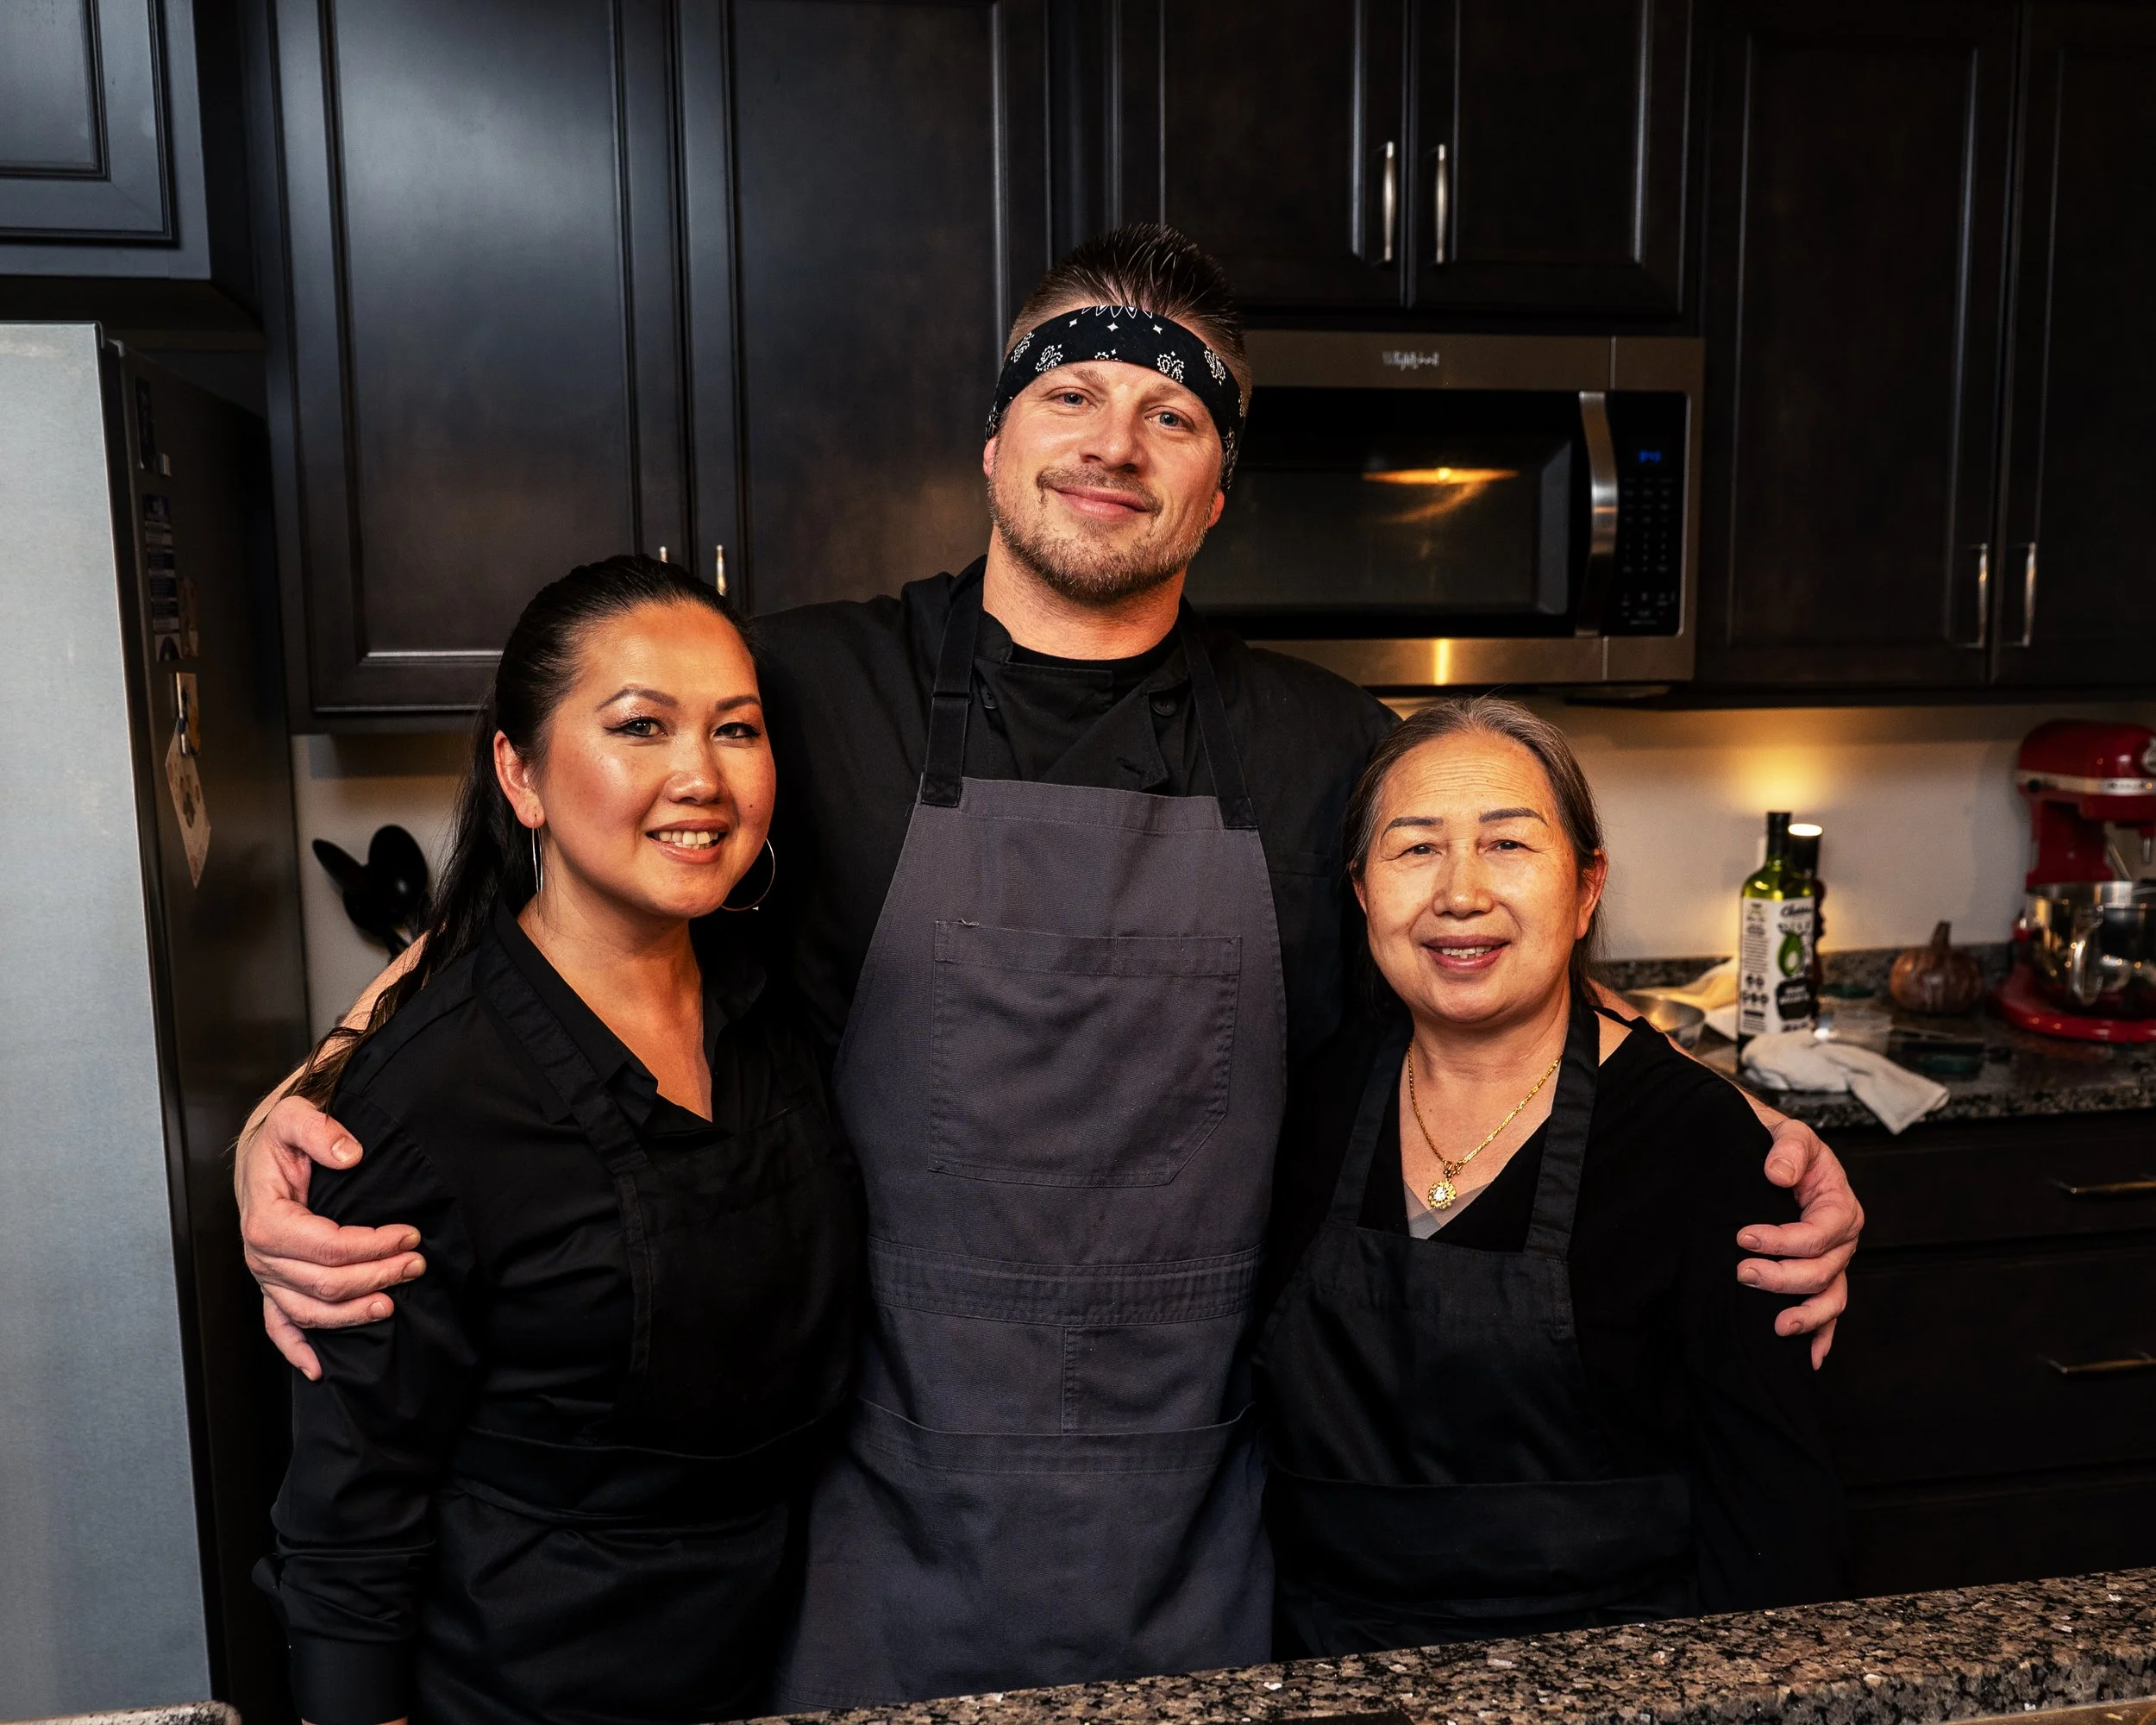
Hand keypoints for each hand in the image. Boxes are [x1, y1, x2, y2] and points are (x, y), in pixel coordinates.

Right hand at [238, 1092, 423, 1380]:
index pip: (328, 1247)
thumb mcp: (295, 1116)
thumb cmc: (280, 1139)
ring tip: (393, 1302)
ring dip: (355, 1312)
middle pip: (326, 1283)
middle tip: (416, 1263)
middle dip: (377, 1277)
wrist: (263, 1151)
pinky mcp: (273, 1286)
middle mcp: (261, 1257)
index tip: (410, 1234)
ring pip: (312, 1311)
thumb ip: (320, 1130)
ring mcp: (266, 1277)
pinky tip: (321, 1369)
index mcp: (267, 1221)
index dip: (373, 1246)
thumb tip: (350, 1153)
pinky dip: (298, 1350)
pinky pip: (279, 1327)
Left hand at [1735, 1114, 1862, 1368]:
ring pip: (1829, 1298)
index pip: (1818, 1234)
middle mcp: (1842, 1239)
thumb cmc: (1783, 1148)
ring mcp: (1833, 1262)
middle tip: (1742, 1273)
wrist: (1775, 1156)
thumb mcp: (1789, 1134)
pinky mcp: (1820, 1277)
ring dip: (1805, 1315)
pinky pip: (1828, 1312)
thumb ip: (1788, 1148)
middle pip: (1822, 1271)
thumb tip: (1778, 1175)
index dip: (1782, 1241)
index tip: (1743, 1237)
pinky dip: (1822, 1336)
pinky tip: (1810, 1358)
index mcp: (1839, 1205)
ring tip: (1776, 1326)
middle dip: (1782, 1278)